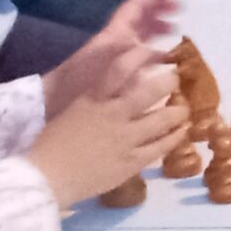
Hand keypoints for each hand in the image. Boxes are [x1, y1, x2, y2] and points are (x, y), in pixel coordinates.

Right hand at [25, 68, 192, 208]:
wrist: (46, 178)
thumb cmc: (50, 146)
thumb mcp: (73, 113)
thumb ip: (94, 103)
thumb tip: (112, 95)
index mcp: (94, 99)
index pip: (120, 68)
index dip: (139, 56)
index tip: (153, 51)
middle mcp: (114, 114)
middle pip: (151, 90)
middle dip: (168, 82)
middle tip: (176, 80)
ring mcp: (126, 138)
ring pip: (163, 119)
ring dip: (178, 112)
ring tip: (185, 109)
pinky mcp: (132, 161)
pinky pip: (161, 147)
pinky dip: (175, 138)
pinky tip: (182, 133)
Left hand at [42, 0, 181, 115]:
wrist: (55, 101)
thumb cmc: (81, 83)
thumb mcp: (114, 69)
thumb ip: (138, 61)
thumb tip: (162, 54)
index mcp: (115, 35)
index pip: (135, 7)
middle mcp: (115, 40)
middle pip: (139, 18)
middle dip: (159, 11)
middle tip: (180, 10)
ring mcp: (114, 55)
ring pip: (139, 34)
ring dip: (156, 30)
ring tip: (175, 33)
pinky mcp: (114, 70)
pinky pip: (137, 53)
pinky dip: (152, 50)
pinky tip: (163, 61)